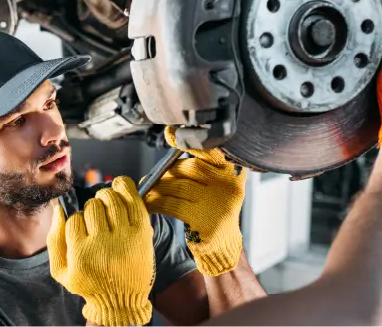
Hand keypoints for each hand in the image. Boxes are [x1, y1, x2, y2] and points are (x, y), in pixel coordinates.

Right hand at [47, 177, 154, 326]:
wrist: (121, 299)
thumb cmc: (89, 283)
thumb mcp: (61, 271)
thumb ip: (54, 240)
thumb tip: (58, 209)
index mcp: (81, 254)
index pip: (74, 219)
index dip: (77, 220)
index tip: (83, 228)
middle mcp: (102, 244)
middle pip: (92, 207)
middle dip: (92, 208)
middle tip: (96, 217)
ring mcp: (124, 237)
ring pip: (111, 199)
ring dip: (106, 196)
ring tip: (107, 203)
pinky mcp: (142, 233)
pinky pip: (133, 201)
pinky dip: (125, 187)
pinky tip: (119, 186)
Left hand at [143, 126, 245, 276]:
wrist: (222, 246)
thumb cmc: (212, 211)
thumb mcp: (215, 187)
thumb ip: (201, 169)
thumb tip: (171, 147)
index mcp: (233, 174)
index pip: (212, 152)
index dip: (190, 142)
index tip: (171, 134)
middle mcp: (229, 187)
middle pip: (191, 167)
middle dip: (168, 170)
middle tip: (152, 177)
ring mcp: (218, 205)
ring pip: (179, 185)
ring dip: (158, 186)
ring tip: (148, 190)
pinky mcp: (204, 221)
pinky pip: (172, 204)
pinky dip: (157, 202)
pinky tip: (149, 203)